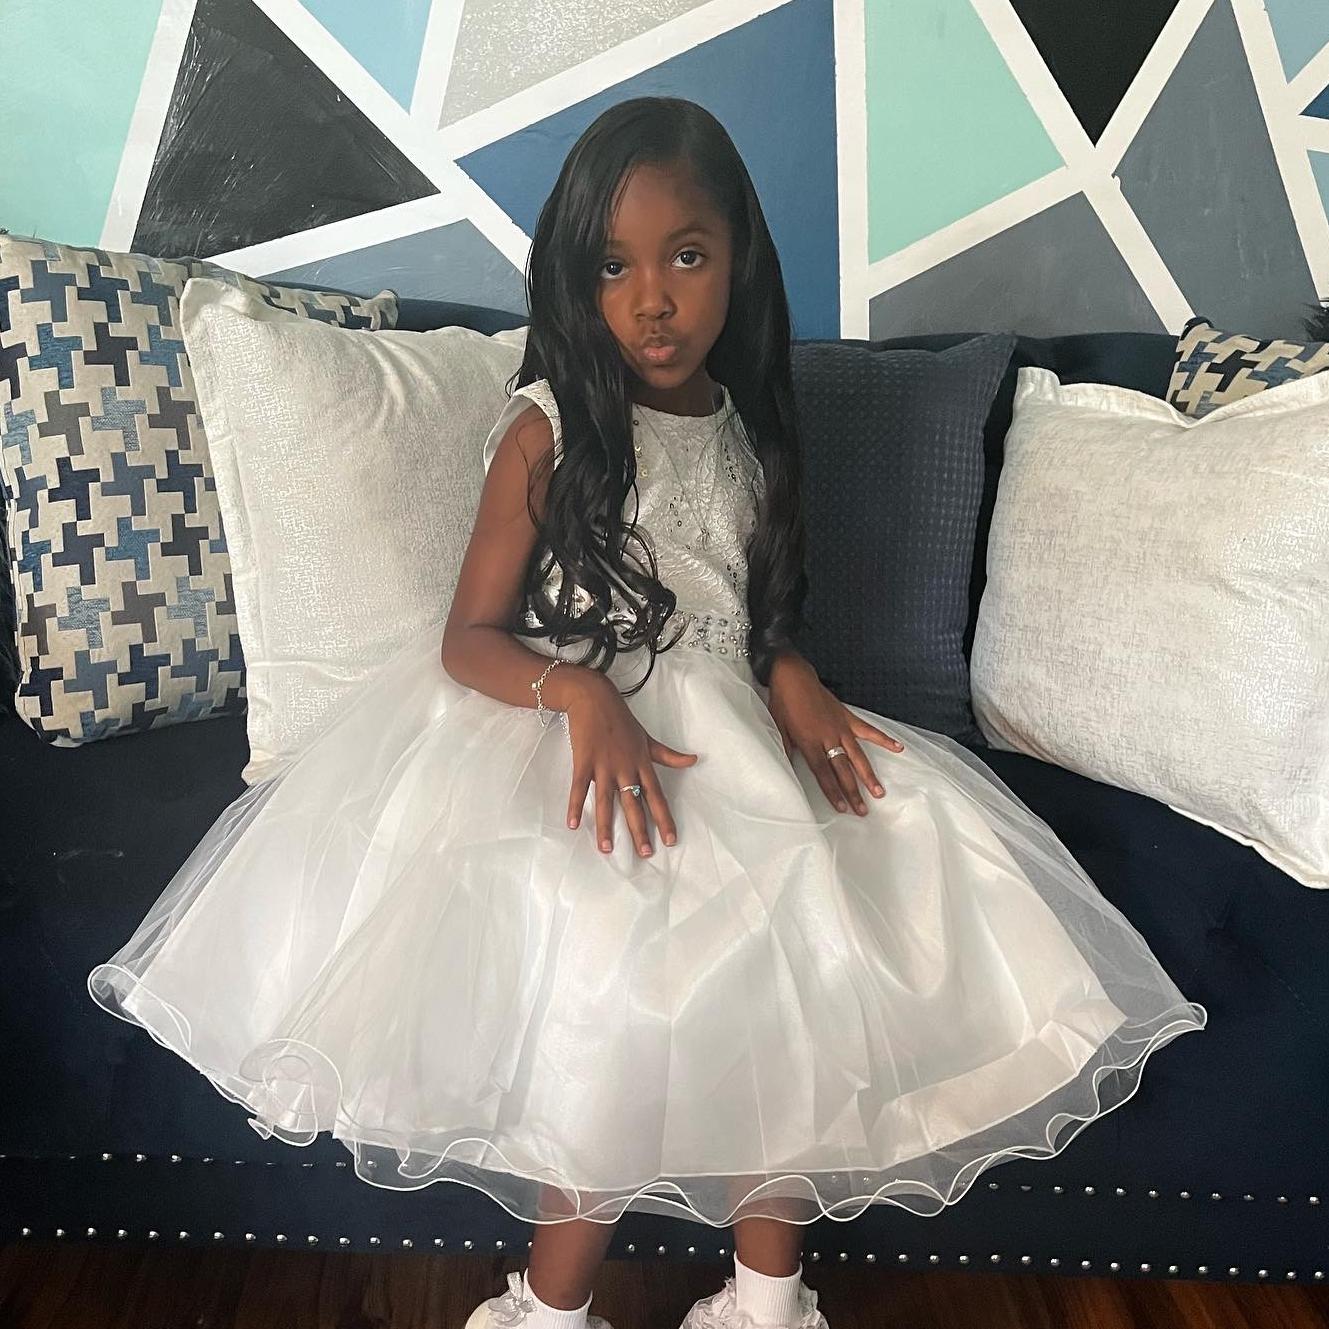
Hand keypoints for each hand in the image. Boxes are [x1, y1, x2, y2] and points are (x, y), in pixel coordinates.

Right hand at [562, 675, 697, 856]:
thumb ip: (668, 755)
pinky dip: (575, 805)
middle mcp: (625, 768)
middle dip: (640, 829)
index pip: (656, 796)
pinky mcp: (584, 761)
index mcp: (642, 764)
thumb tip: (694, 760)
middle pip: (634, 804)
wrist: (594, 698)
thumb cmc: (622, 720)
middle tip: (645, 853)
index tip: (671, 839)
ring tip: (607, 849)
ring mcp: (604, 765)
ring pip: (606, 801)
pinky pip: (579, 788)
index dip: (664, 818)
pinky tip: (572, 824)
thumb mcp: (648, 738)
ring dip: (606, 826)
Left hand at [765, 651, 904, 815]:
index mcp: (809, 742)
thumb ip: (785, 748)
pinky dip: (883, 739)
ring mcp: (840, 727)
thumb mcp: (778, 727)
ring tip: (879, 792)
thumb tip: (786, 767)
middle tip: (862, 810)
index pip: (823, 773)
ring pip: (858, 755)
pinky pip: (868, 730)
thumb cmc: (783, 702)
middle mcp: (828, 737)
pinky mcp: (847, 717)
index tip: (842, 808)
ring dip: (868, 775)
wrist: (793, 676)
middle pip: (843, 770)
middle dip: (853, 792)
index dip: (833, 792)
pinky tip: (898, 748)